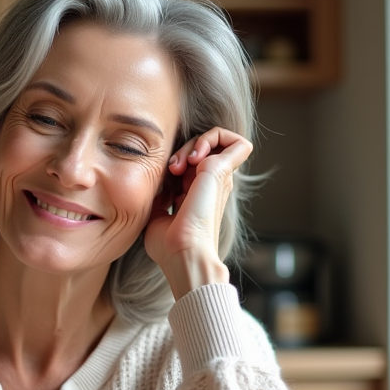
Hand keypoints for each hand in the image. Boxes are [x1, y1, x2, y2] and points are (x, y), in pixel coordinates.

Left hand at [145, 127, 252, 298]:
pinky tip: (196, 156)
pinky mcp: (222, 171)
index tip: (165, 176)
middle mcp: (213, 184)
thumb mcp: (157, 215)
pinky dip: (213, 137)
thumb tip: (155, 186)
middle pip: (203, 148)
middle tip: (172, 168)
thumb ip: (159, 198)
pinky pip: (234, 140)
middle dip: (183, 148)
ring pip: (216, 140)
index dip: (177, 159)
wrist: (183, 253)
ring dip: (194, 142)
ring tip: (180, 164)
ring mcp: (220, 177)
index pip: (194, 161)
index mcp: (200, 193)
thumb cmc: (169, 246)